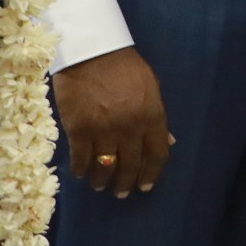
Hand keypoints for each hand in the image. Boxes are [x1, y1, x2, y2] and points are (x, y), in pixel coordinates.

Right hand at [51, 46, 172, 196]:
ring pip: (104, 167)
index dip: (151, 174)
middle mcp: (130, 128)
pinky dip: (80, 170)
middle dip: (126, 183)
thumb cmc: (125, 67)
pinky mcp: (78, 129)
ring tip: (100, 186)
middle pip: (130, 165)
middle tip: (121, 192)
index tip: (145, 186)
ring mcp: (103, 130)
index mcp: (152, 116)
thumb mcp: (151, 88)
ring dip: (102, 181)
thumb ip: (157, 117)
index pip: (157, 154)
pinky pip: (80, 159)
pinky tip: (81, 174)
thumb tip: (167, 142)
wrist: (92, 52)